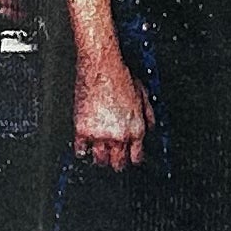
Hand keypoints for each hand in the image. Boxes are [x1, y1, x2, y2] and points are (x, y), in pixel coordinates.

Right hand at [72, 52, 150, 171]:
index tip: (130, 159)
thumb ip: (148, 116)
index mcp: (135, 129)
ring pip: (99, 160)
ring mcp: (100, 134)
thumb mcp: (144, 95)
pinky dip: (82, 151)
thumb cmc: (121, 76)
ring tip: (99, 156)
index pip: (136, 157)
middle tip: (115, 161)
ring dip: (100, 159)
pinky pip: (80, 150)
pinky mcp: (82, 130)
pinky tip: (84, 148)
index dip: (133, 159)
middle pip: (118, 163)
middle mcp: (119, 135)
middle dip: (117, 164)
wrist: (101, 67)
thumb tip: (150, 128)